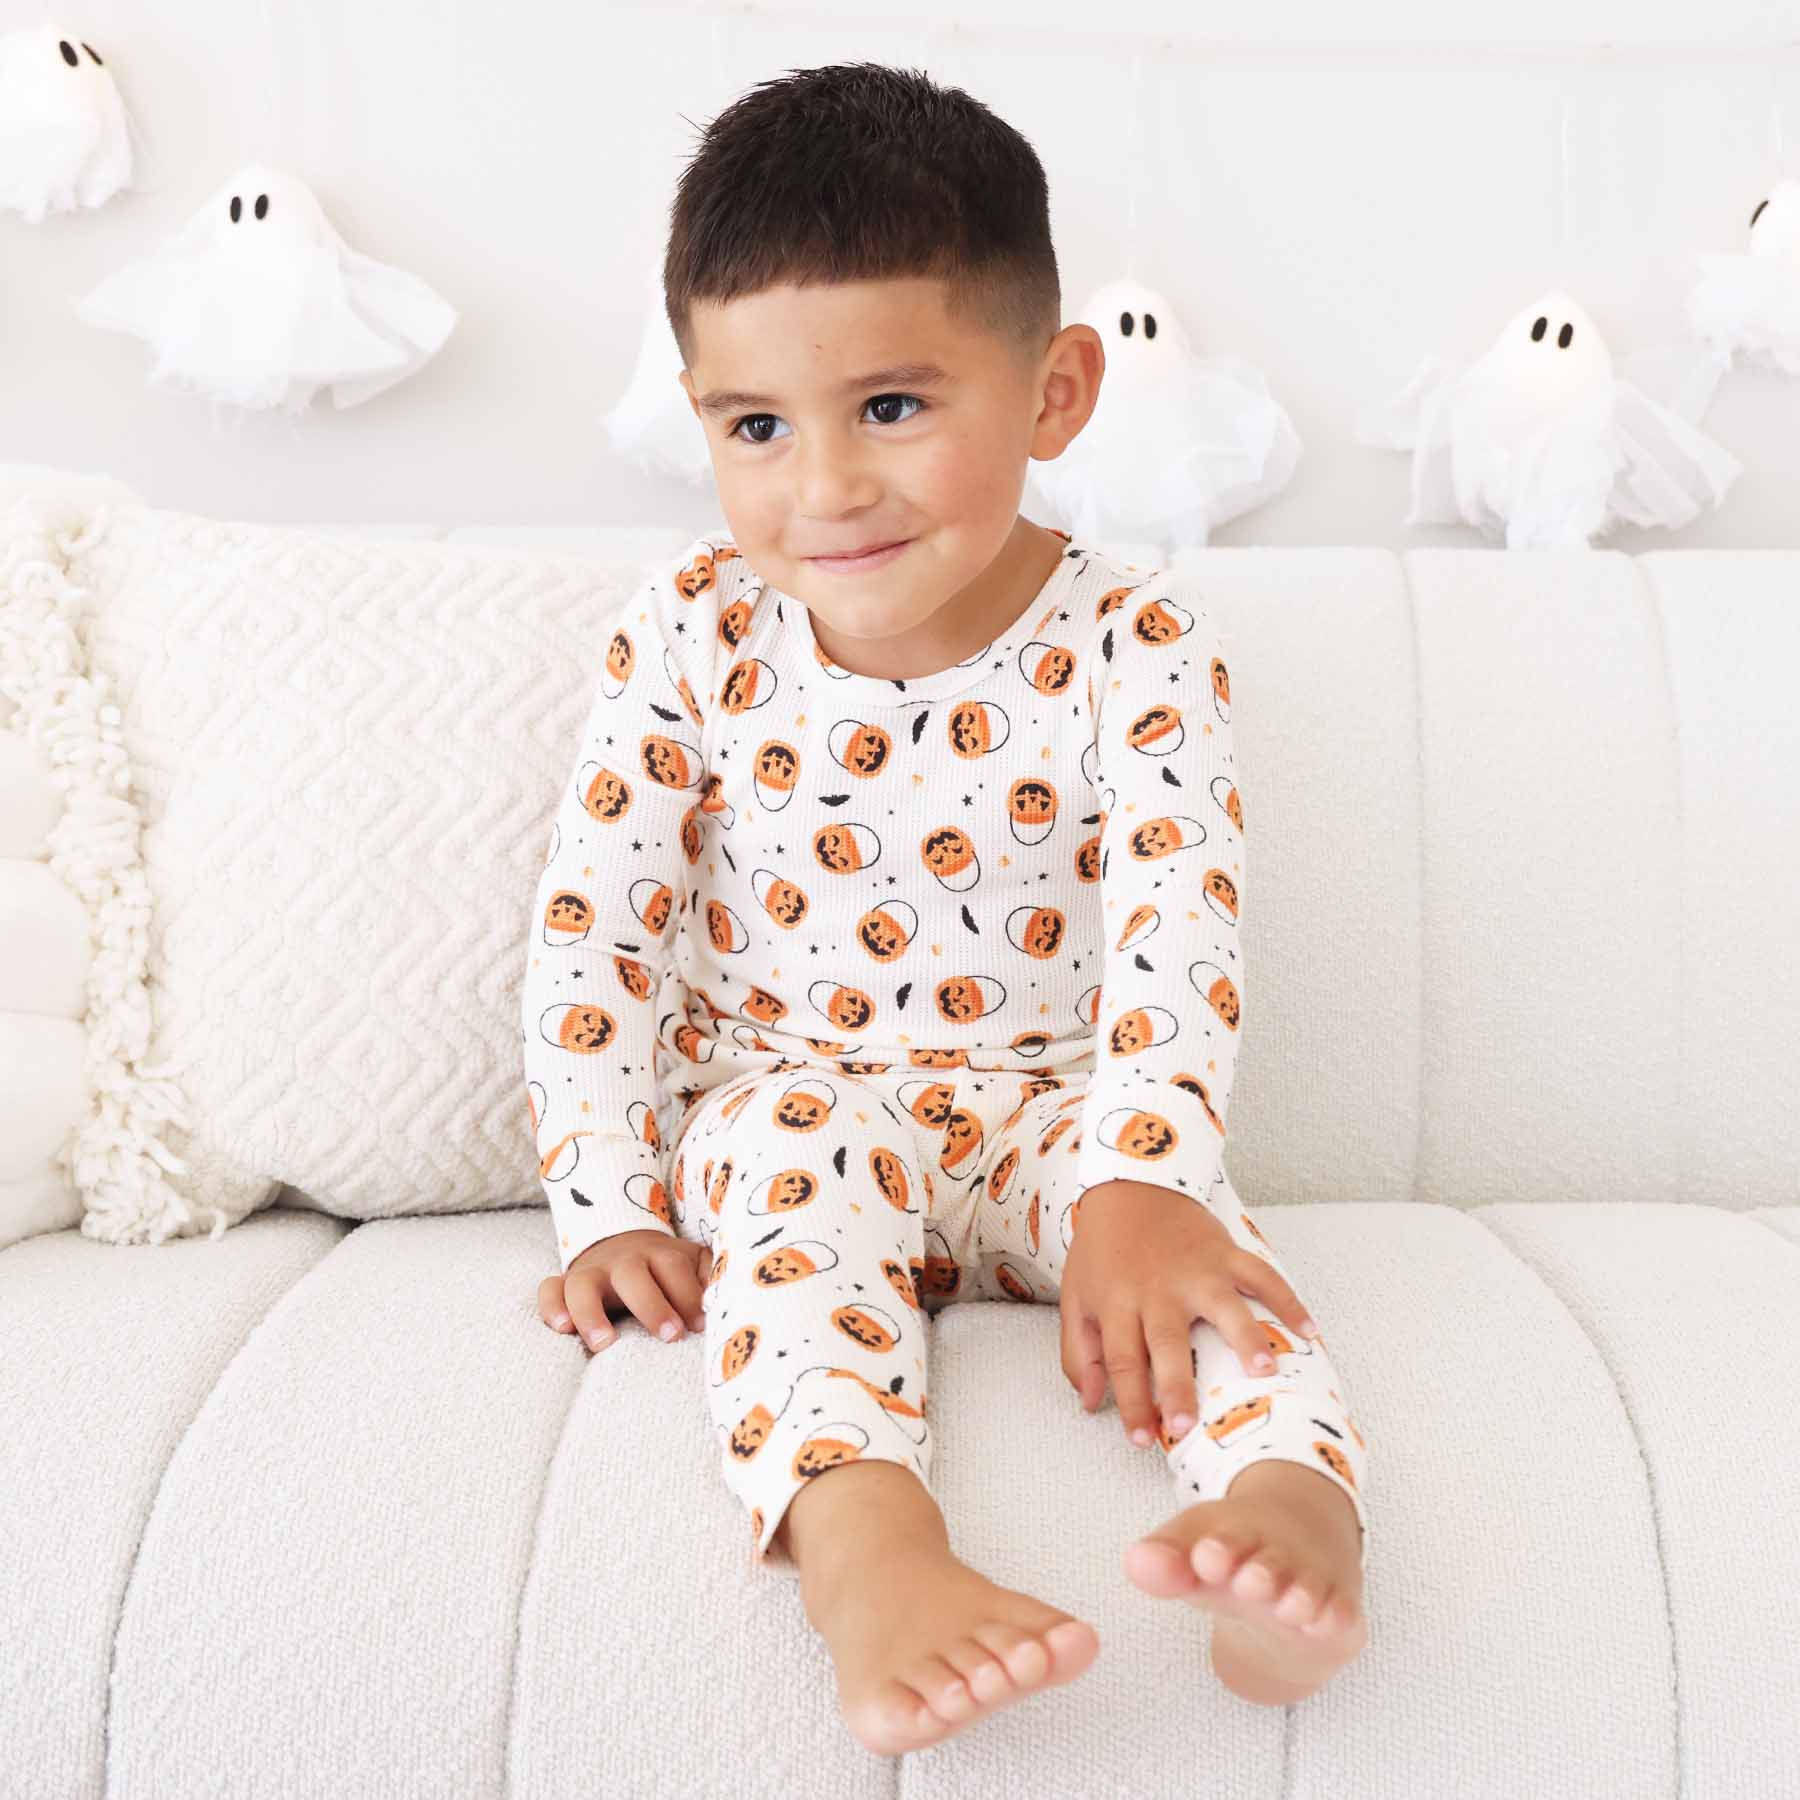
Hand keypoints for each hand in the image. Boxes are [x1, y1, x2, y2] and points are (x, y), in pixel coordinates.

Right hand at [538, 1230, 714, 1353]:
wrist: (624, 1243)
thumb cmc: (666, 1267)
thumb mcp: (693, 1263)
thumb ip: (709, 1276)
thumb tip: (724, 1298)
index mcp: (659, 1254)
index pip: (674, 1268)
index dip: (689, 1295)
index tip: (701, 1326)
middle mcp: (622, 1261)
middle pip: (632, 1274)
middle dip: (652, 1305)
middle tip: (670, 1335)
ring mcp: (591, 1272)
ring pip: (582, 1284)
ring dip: (591, 1312)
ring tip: (604, 1344)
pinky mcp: (565, 1284)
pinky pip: (549, 1290)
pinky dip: (552, 1307)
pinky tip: (562, 1329)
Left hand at [1058, 1179, 1319, 1448]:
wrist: (1129, 1185)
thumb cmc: (1102, 1251)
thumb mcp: (1076, 1298)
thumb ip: (1079, 1354)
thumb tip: (1091, 1404)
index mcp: (1117, 1302)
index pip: (1121, 1361)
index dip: (1129, 1403)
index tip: (1141, 1440)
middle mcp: (1158, 1289)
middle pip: (1165, 1341)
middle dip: (1174, 1385)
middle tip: (1184, 1426)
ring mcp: (1195, 1269)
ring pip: (1222, 1305)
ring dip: (1244, 1337)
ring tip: (1265, 1371)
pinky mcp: (1225, 1251)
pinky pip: (1262, 1275)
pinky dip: (1287, 1300)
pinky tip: (1309, 1330)